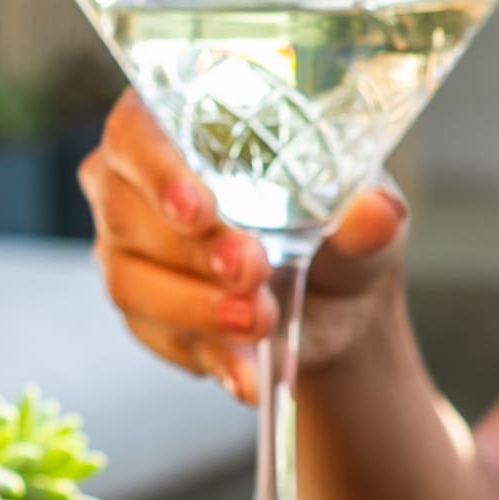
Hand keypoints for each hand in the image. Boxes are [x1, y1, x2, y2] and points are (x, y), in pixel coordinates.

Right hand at [79, 90, 410, 402]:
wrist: (333, 307)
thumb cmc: (338, 235)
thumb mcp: (367, 222)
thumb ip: (369, 219)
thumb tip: (374, 212)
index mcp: (183, 128)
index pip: (136, 129)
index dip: (156, 168)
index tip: (198, 210)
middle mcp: (134, 182)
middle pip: (126, 211)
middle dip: (191, 253)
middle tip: (253, 275)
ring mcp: (124, 247)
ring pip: (130, 281)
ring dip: (196, 310)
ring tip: (260, 325)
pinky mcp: (134, 308)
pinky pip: (150, 335)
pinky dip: (204, 355)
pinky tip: (246, 371)